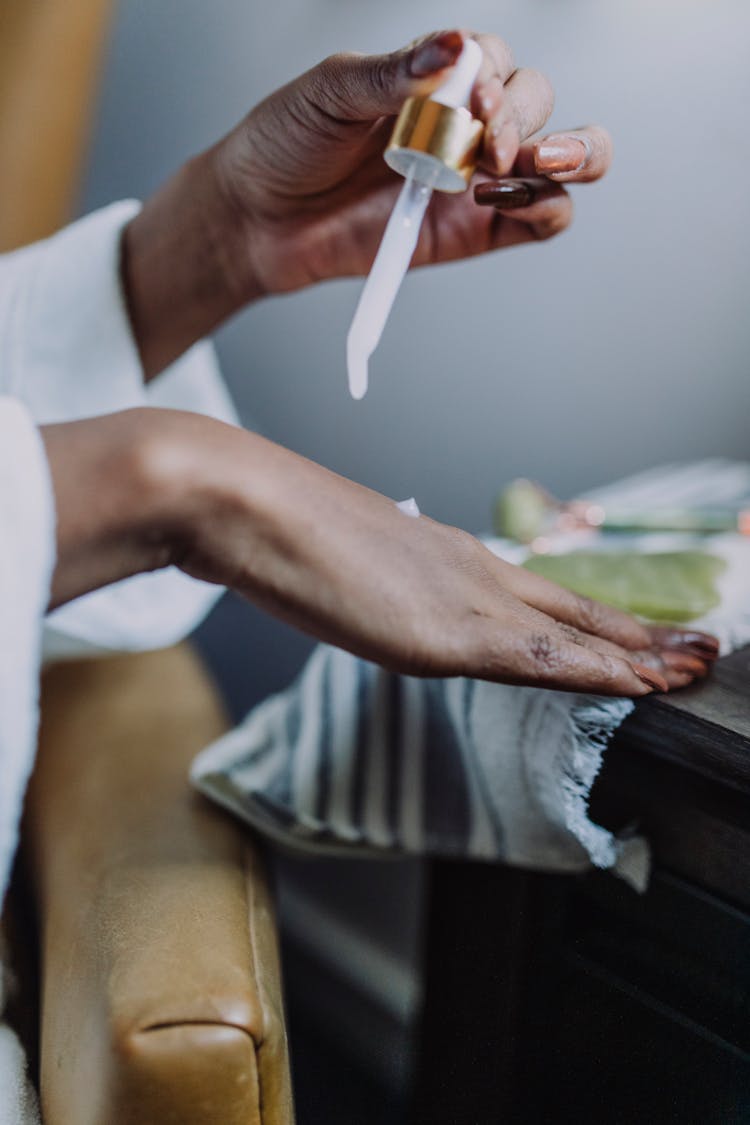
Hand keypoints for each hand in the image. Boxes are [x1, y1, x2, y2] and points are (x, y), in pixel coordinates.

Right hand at [42, 409, 717, 695]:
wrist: (249, 506)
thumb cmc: (282, 530)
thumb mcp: (346, 563)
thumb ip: (383, 587)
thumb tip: (387, 600)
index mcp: (451, 559)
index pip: (543, 597)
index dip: (598, 620)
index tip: (643, 634)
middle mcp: (473, 574)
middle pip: (577, 610)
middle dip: (643, 635)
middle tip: (704, 648)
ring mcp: (466, 601)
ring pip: (576, 635)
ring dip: (641, 656)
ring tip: (696, 670)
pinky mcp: (447, 635)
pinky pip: (542, 660)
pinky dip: (599, 672)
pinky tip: (642, 685)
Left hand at [212, 29, 612, 295]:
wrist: (258, 219)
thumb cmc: (286, 145)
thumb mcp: (331, 93)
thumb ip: (393, 73)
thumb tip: (453, 44)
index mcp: (435, 80)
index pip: (496, 60)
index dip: (497, 77)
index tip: (475, 101)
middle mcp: (466, 125)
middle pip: (538, 100)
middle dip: (525, 118)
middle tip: (488, 145)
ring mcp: (477, 180)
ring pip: (563, 157)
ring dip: (569, 153)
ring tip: (524, 165)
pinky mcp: (478, 233)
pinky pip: (543, 219)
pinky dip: (546, 206)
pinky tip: (503, 200)